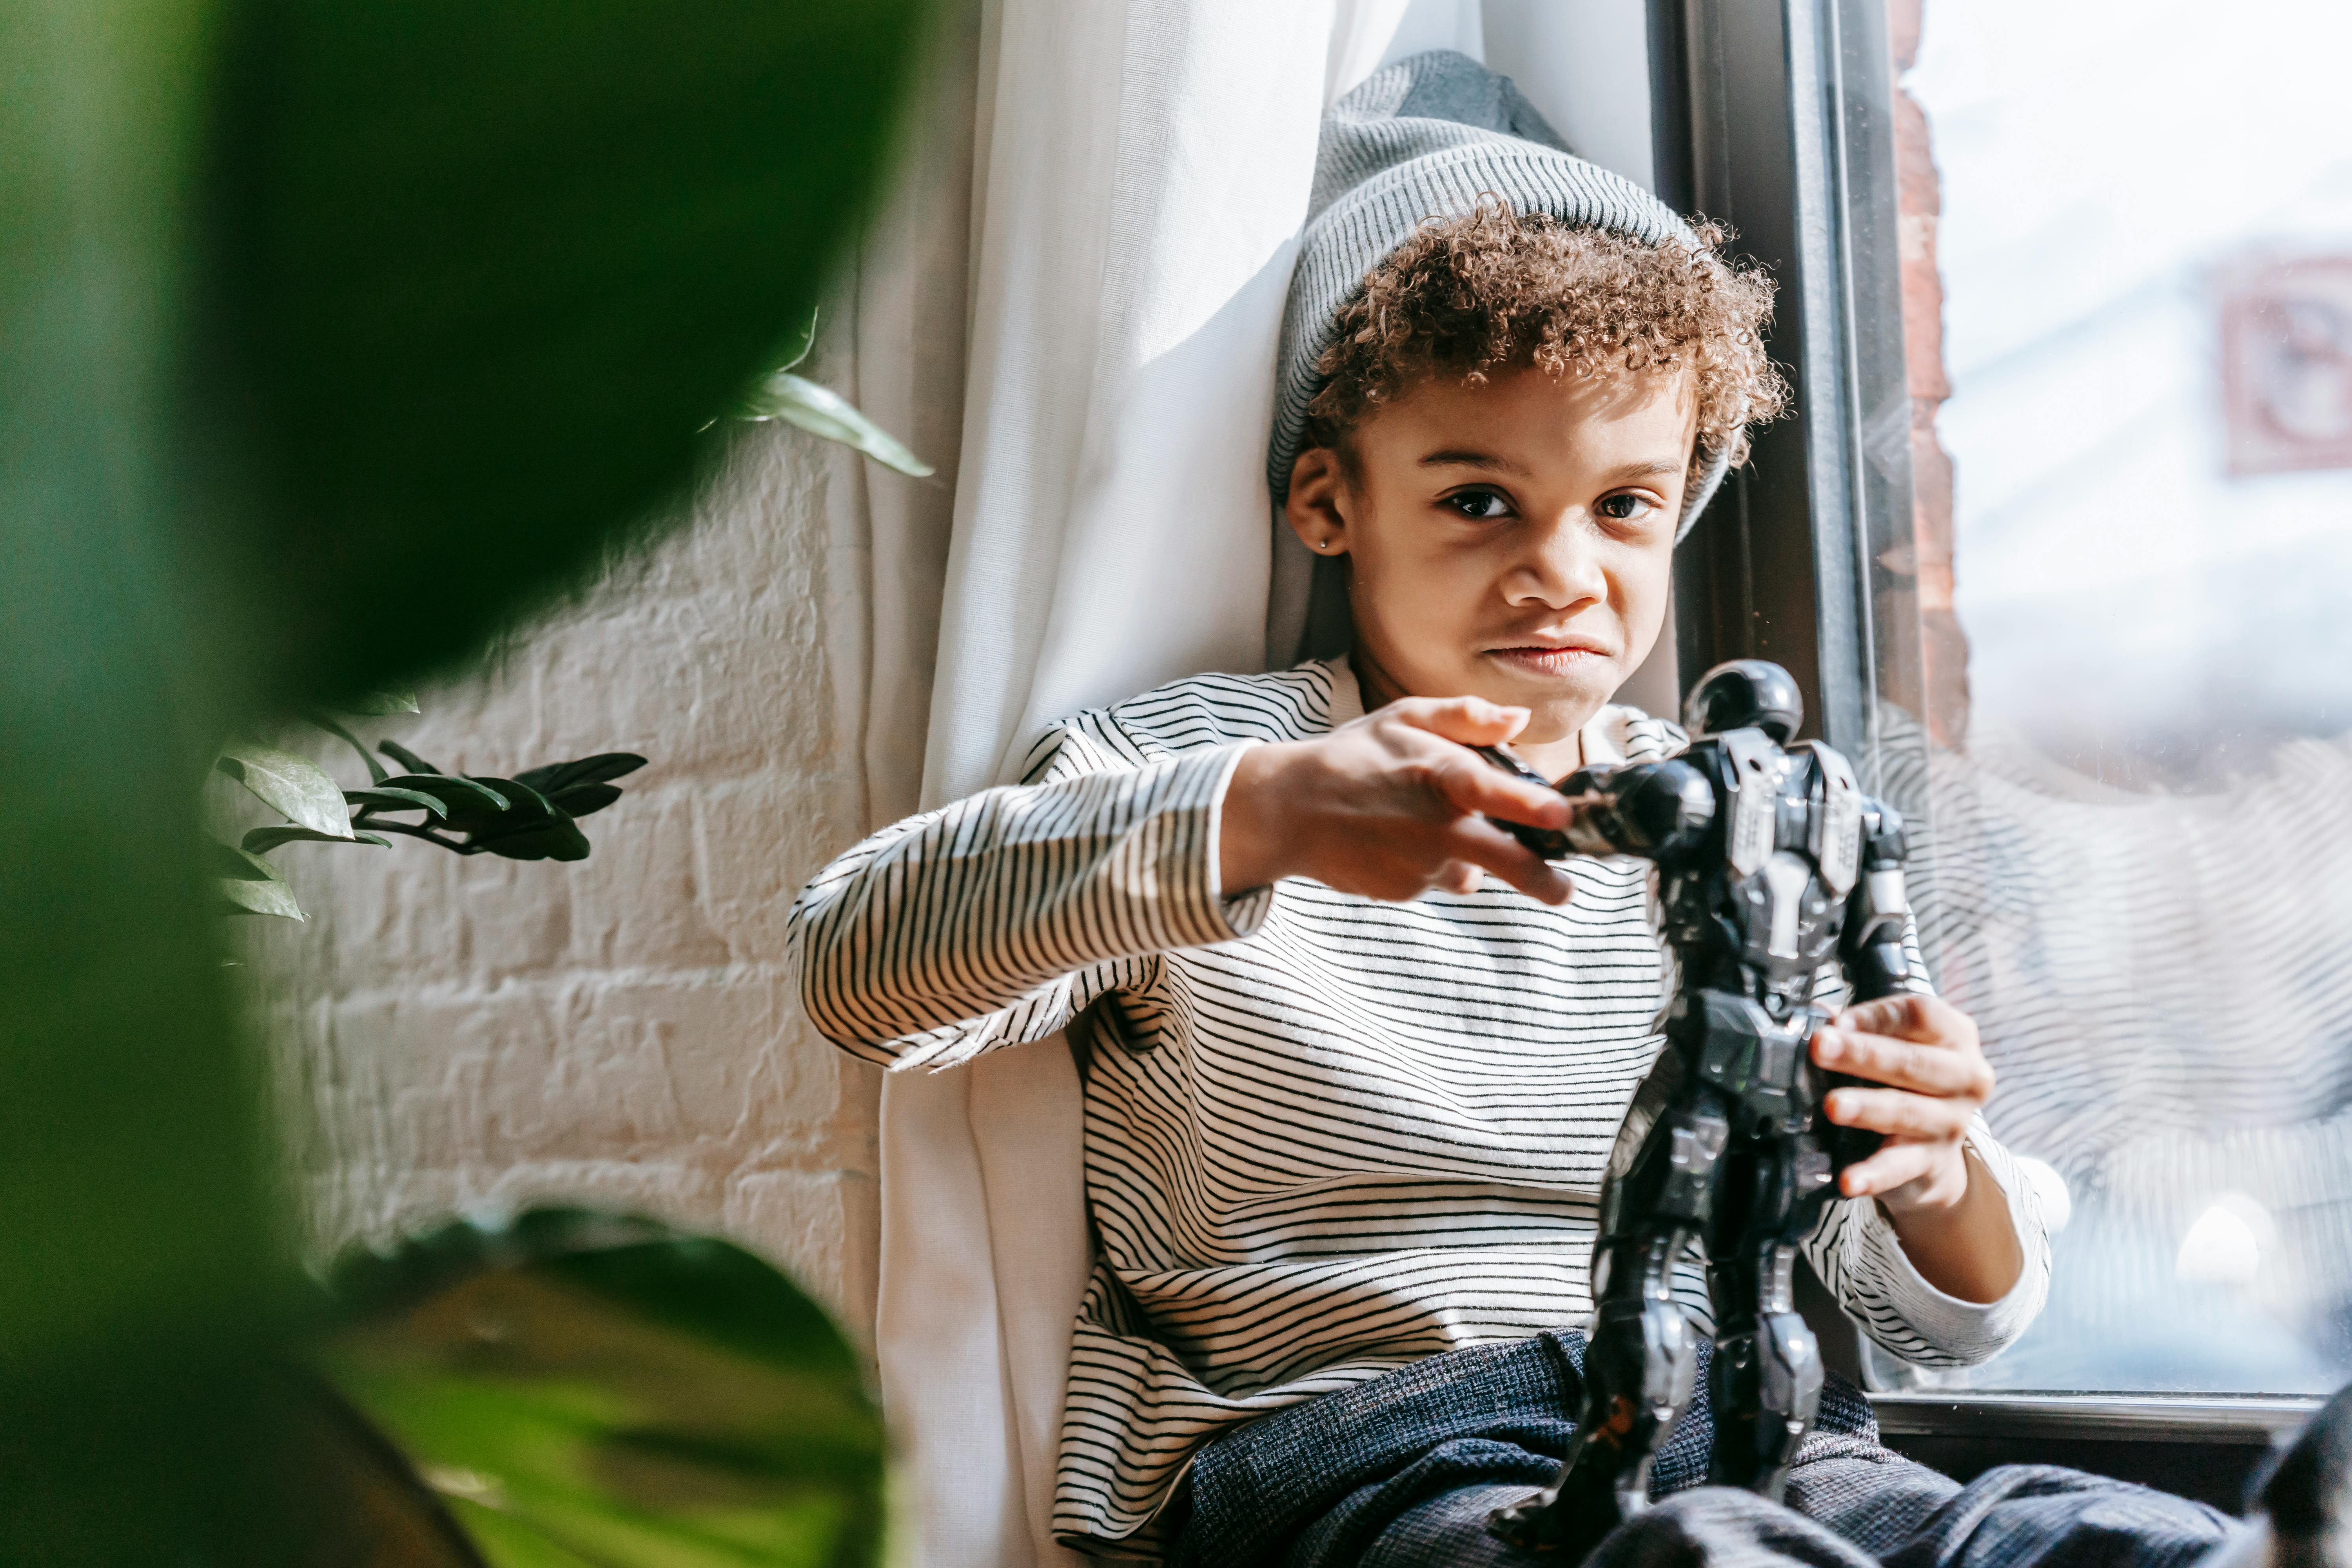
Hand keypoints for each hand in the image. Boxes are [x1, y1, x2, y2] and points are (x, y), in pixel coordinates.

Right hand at [1218, 696, 1573, 903]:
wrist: (1289, 810)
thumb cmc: (1354, 756)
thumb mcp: (1405, 718)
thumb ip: (1466, 716)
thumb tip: (1520, 718)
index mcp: (1438, 777)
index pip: (1495, 794)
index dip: (1532, 807)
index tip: (1562, 817)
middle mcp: (1433, 828)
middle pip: (1506, 863)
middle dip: (1542, 880)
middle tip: (1563, 891)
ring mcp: (1418, 866)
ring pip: (1469, 869)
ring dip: (1465, 854)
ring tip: (1424, 824)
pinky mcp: (1402, 891)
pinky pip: (1436, 880)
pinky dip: (1429, 865)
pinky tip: (1398, 841)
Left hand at [1812, 994, 1994, 1211]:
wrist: (1931, 1152)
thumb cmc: (1904, 1082)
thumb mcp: (1892, 1046)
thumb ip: (1859, 1029)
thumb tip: (1819, 1021)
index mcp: (1956, 1036)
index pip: (1920, 1015)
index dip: (1876, 1016)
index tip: (1835, 1022)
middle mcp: (1965, 1078)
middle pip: (1914, 1061)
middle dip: (1863, 1054)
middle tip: (1820, 1048)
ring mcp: (1952, 1123)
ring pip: (1906, 1111)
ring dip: (1866, 1108)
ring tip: (1832, 1105)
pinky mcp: (1933, 1163)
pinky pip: (1900, 1167)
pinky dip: (1873, 1174)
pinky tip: (1848, 1179)